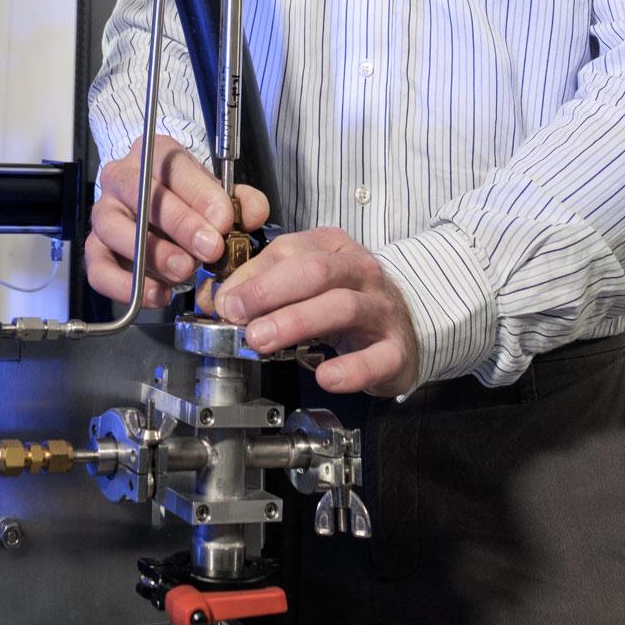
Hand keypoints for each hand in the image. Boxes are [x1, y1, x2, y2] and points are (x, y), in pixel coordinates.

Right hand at [86, 134, 269, 308]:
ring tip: (184, 271)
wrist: (156, 208)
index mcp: (154, 154)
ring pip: (114, 229)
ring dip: (152, 254)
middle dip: (179, 224)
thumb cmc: (186, 199)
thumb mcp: (217, 192)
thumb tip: (253, 212)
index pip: (172, 165)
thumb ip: (240, 200)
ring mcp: (103, 213)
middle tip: (210, 249)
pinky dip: (127, 286)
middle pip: (140, 192)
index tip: (224, 220)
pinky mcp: (94, 249)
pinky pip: (99, 269)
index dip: (199, 194)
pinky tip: (159, 293)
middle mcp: (121, 178)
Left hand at [214, 227, 419, 397]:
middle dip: (269, 291)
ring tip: (261, 341)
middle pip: (314, 271)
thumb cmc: (346, 302)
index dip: (250, 275)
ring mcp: (380, 309)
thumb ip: (261, 288)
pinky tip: (325, 377)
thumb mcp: (304, 286)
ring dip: (296, 322)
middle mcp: (359, 271)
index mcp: (332, 247)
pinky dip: (350, 368)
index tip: (223, 299)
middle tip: (236, 314)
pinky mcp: (395, 349)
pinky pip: (376, 357)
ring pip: (342, 306)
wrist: (406, 327)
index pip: (287, 250)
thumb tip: (217, 300)